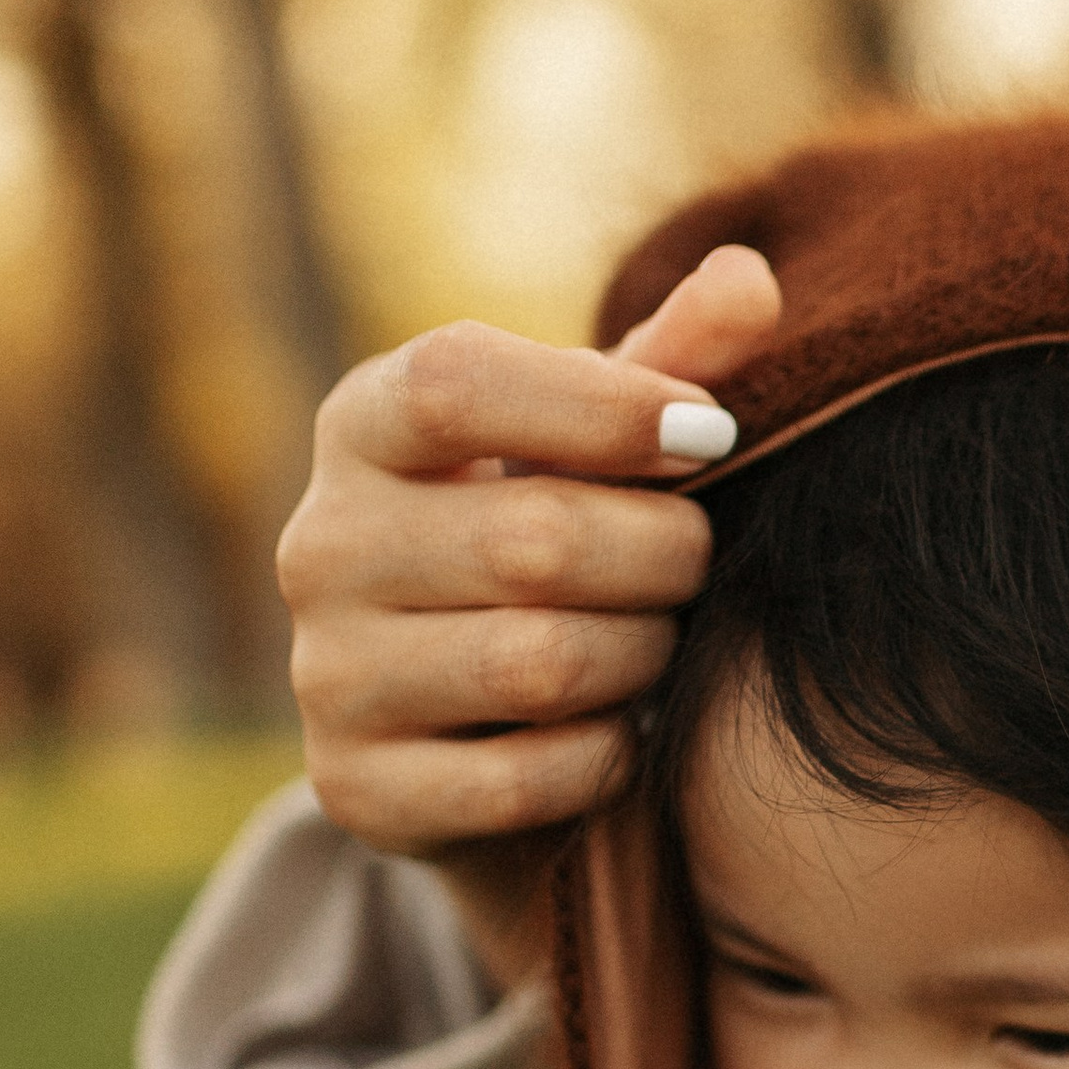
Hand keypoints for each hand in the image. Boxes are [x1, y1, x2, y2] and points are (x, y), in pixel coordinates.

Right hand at [280, 246, 785, 976]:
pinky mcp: (357, 790)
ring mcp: (326, 675)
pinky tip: (614, 735)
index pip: (457, 381)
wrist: (479, 737)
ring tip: (653, 646)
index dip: (604, 408)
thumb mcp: (601, 450)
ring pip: (540, 664)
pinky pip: (527, 779)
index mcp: (363, 426)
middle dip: (661, 557)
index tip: (709, 436)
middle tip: (691, 569)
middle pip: (534, 537)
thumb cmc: (552, 554)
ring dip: (642, 659)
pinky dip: (604, 760)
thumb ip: (671, 365)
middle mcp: (318, 544)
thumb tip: (750, 277)